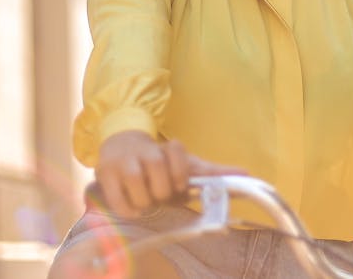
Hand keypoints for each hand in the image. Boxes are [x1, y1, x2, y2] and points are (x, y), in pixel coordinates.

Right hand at [95, 130, 245, 216]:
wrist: (122, 144)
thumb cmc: (160, 162)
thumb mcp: (186, 164)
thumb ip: (213, 172)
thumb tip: (247, 174)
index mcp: (167, 148)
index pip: (176, 153)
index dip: (180, 174)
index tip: (179, 184)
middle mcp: (145, 151)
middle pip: (158, 174)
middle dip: (161, 191)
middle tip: (159, 194)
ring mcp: (123, 162)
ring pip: (137, 185)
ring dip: (144, 200)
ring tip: (145, 200)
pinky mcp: (105, 174)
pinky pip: (119, 200)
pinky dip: (127, 209)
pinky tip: (132, 207)